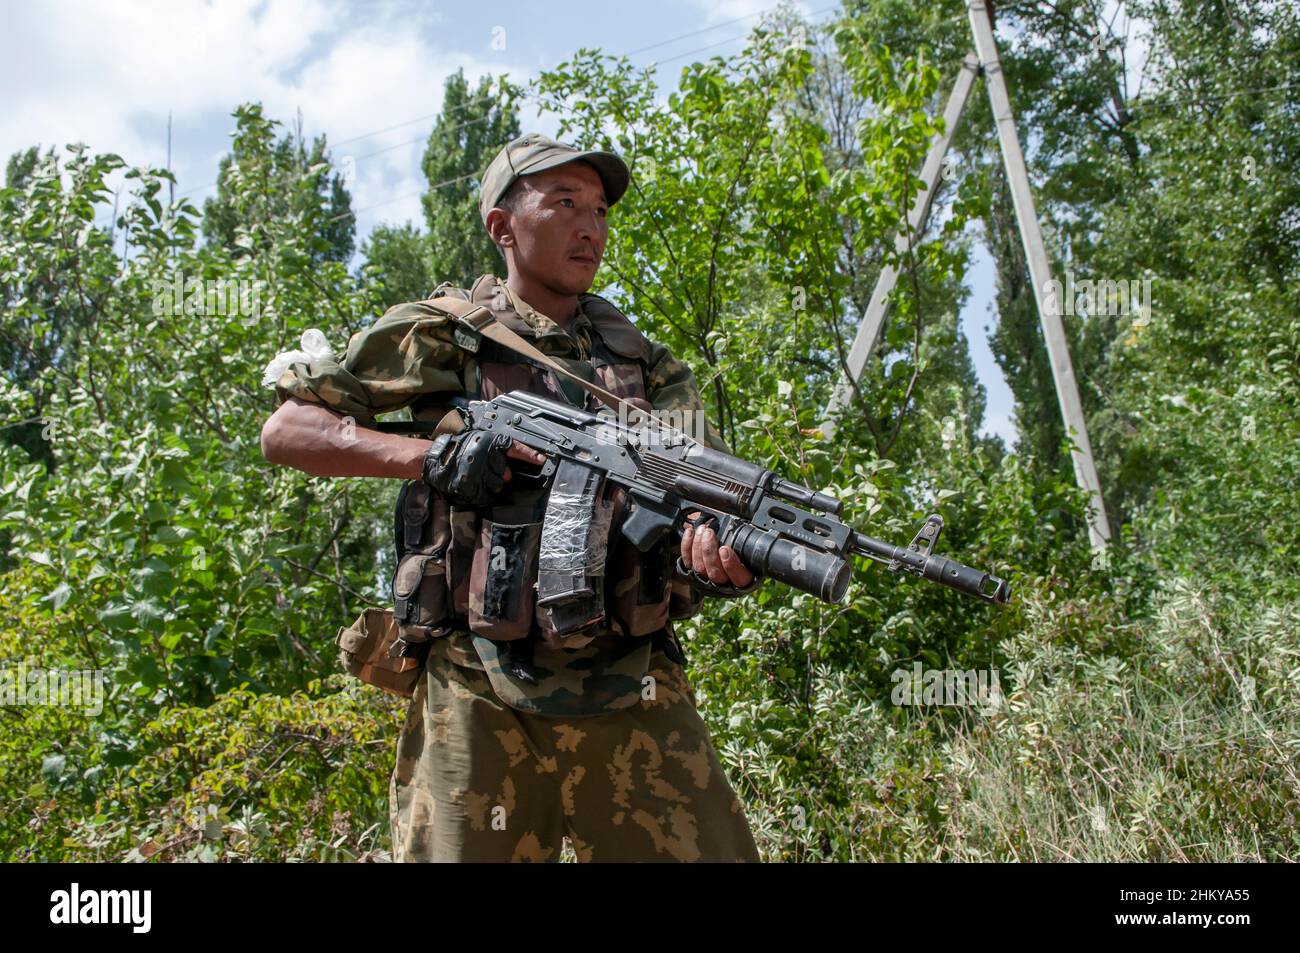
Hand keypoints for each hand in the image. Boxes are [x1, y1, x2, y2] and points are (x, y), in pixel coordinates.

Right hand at [423, 431, 545, 506]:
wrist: (437, 459)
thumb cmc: (461, 448)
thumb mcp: (482, 440)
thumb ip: (500, 449)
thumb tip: (516, 465)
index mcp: (489, 443)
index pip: (514, 447)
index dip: (529, 454)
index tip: (542, 459)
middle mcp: (484, 457)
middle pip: (506, 474)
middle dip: (500, 474)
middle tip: (486, 469)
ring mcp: (477, 474)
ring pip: (497, 486)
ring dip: (490, 484)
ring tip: (478, 476)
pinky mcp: (470, 488)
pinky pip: (485, 496)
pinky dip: (482, 493)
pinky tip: (473, 484)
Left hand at [680, 511, 754, 587]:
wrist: (722, 552)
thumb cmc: (739, 552)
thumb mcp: (748, 550)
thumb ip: (745, 546)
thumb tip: (738, 531)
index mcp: (742, 579)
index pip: (739, 578)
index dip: (731, 565)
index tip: (725, 549)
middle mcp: (724, 583)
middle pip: (715, 573)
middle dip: (710, 551)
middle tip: (709, 533)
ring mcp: (706, 579)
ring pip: (700, 568)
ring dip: (699, 546)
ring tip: (702, 530)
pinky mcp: (691, 573)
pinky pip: (687, 561)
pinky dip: (687, 545)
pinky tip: (690, 532)